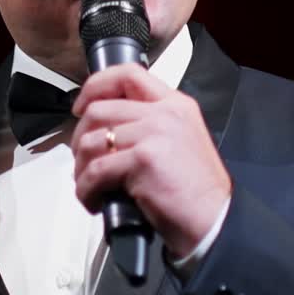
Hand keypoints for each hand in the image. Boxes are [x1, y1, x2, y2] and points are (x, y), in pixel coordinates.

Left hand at [71, 64, 230, 258]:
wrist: (214, 220)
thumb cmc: (196, 192)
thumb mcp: (180, 142)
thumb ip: (149, 125)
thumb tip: (106, 129)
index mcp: (176, 104)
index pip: (128, 74)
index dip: (95, 86)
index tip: (81, 107)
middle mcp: (165, 113)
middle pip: (99, 109)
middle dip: (79, 138)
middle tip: (83, 161)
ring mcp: (155, 134)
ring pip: (92, 140)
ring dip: (81, 168)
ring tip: (89, 186)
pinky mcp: (144, 160)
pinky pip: (96, 171)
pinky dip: (86, 189)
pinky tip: (94, 200)